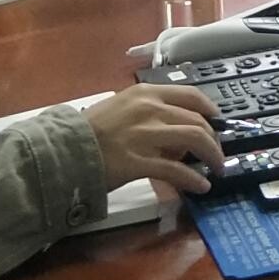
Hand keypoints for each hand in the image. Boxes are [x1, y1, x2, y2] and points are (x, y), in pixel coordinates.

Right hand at [87, 84, 222, 194]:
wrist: (61, 150)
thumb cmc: (89, 131)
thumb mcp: (121, 108)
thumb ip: (149, 113)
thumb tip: (175, 132)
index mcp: (145, 93)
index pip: (191, 95)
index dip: (210, 110)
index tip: (217, 122)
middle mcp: (149, 109)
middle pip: (197, 120)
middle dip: (214, 139)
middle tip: (217, 154)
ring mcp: (145, 135)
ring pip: (193, 140)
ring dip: (212, 155)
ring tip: (217, 169)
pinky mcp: (138, 162)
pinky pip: (175, 170)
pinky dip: (193, 179)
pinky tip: (200, 186)